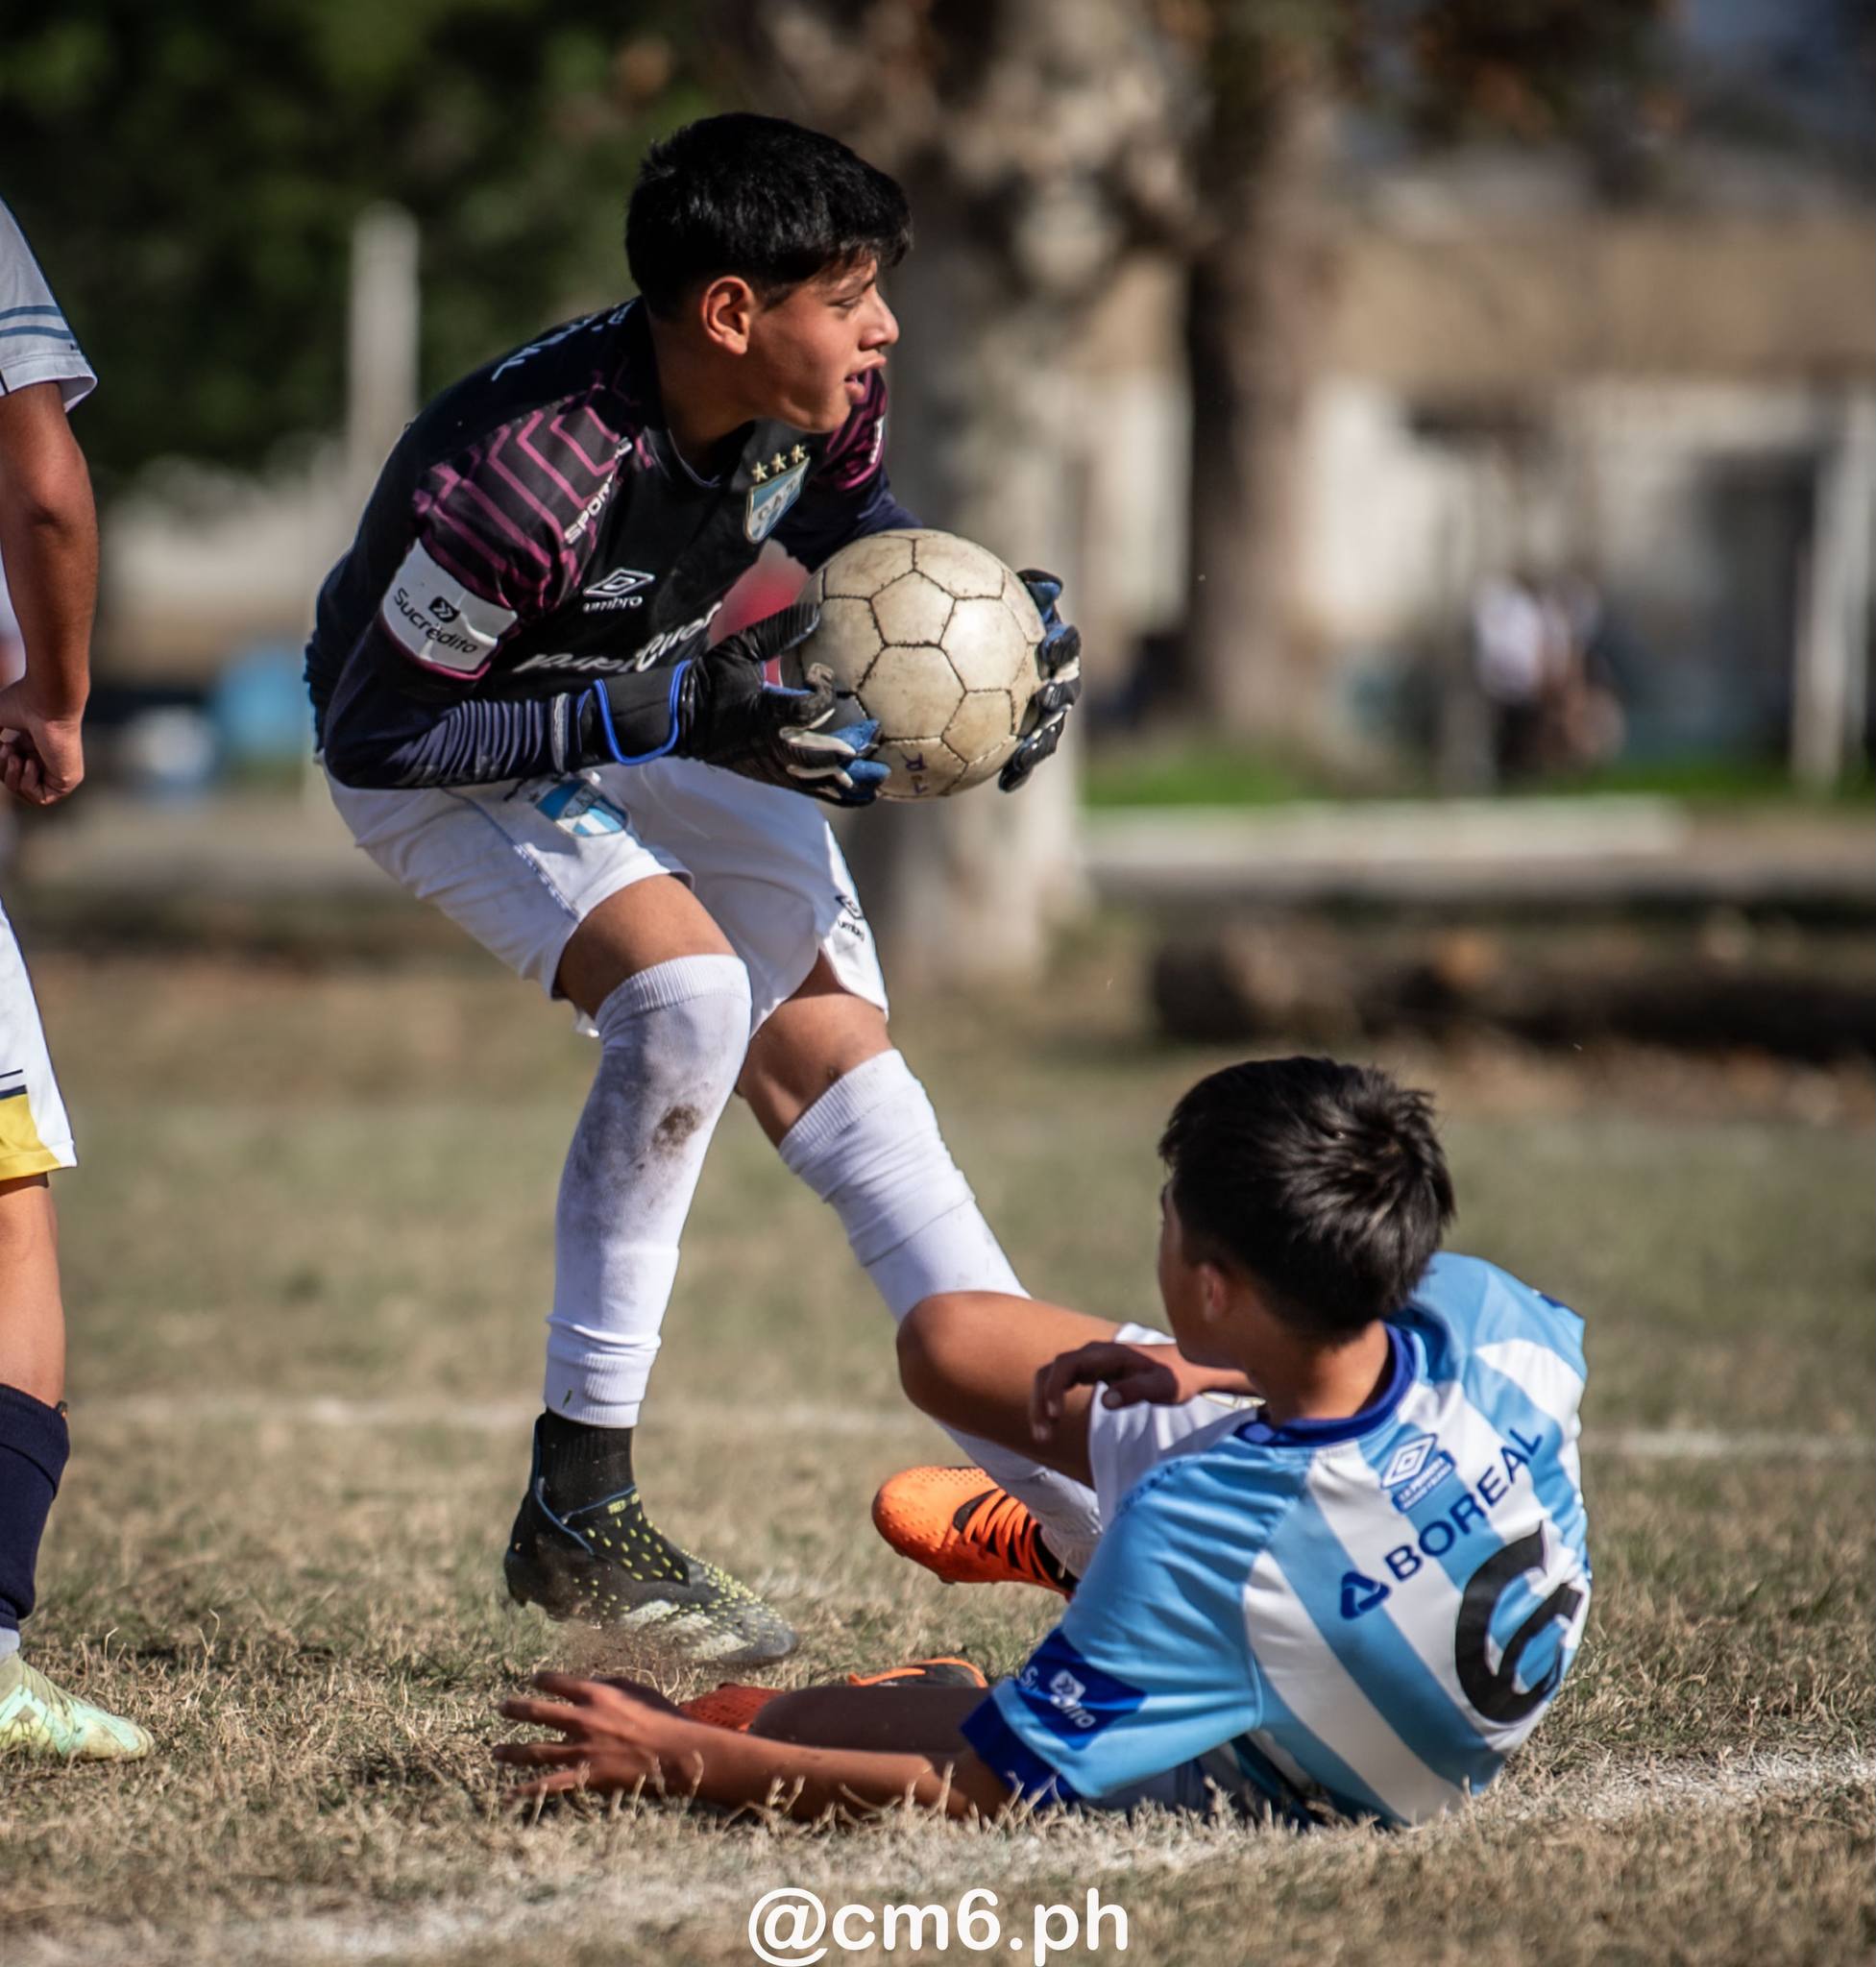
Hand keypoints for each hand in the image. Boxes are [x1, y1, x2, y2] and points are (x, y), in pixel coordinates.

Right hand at [0, 680, 83, 805]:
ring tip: (16, 755)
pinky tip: (31, 762)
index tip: (2, 743)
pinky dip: (28, 784)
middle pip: (15, 783)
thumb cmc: (21, 703)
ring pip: (26, 792)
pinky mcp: (69, 780)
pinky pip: (43, 799)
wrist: (47, 702)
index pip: (10, 768)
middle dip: (3, 770)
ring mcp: (59, 770)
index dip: (0, 762)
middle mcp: (48, 759)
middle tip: (7, 748)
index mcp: (33, 745)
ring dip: (12, 776)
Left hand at [493, 1671, 704, 1799]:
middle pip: (540, 1712)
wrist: (675, 1754)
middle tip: (500, 1707)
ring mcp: (581, 1750)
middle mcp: (582, 1719)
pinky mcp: (584, 1776)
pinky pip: (549, 1784)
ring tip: (494, 1751)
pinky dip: (527, 1790)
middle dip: (516, 1709)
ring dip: (512, 1751)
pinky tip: (509, 1794)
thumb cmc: (664, 1719)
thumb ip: (613, 1683)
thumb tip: (593, 1680)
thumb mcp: (640, 1690)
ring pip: (536, 1750)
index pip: (560, 1683)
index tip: (533, 1679)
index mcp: (597, 1694)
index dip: (543, 1680)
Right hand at [689, 600, 887, 807]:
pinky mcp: (775, 780)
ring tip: (882, 774)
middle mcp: (773, 745)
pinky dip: (841, 794)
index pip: (806, 709)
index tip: (820, 674)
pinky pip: (813, 791)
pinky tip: (866, 792)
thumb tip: (814, 611)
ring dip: (853, 778)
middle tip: (876, 732)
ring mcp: (775, 767)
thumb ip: (777, 631)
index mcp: (765, 713)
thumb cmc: (710, 680)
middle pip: (823, 754)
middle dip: (851, 745)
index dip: (824, 693)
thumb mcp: (739, 648)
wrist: (681, 720)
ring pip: (821, 780)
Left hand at [999, 571, 1081, 793]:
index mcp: (1056, 653)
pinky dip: (1018, 772)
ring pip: (1050, 734)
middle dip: (1057, 699)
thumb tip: (1051, 585)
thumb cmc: (985, 621)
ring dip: (1040, 747)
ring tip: (1024, 758)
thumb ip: (1025, 591)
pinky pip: (1024, 759)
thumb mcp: (996, 600)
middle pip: (1065, 694)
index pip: (1066, 645)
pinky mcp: (1029, 742)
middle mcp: (1058, 685)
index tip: (1048, 646)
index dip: (1062, 647)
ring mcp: (1045, 717)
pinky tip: (1003, 785)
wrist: (972, 653)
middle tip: (1044, 699)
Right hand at [1029, 1340, 1258, 1444]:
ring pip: (1053, 1377)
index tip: (1054, 1415)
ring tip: (1043, 1435)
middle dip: (1041, 1400)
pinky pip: (1063, 1383)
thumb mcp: (1163, 1386)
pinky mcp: (1093, 1373)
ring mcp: (1091, 1363)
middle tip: (1043, 1434)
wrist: (1189, 1368)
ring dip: (1043, 1403)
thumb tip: (1106, 1400)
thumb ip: (1135, 1391)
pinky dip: (1053, 1401)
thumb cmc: (1177, 1377)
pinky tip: (1053, 1422)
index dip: (1054, 1388)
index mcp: (1106, 1354)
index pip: (1066, 1365)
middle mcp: (1093, 1354)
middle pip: (1051, 1371)